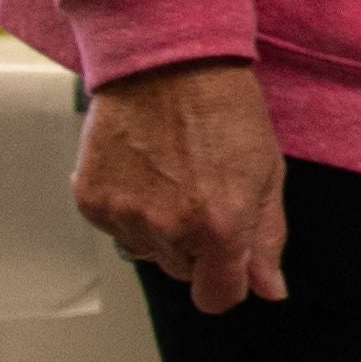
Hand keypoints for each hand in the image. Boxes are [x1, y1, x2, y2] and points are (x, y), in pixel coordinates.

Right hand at [75, 61, 285, 316]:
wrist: (166, 63)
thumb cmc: (224, 109)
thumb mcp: (267, 172)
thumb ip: (266, 239)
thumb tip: (269, 289)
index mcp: (220, 226)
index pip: (217, 298)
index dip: (227, 283)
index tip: (230, 263)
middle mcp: (168, 228)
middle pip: (182, 272)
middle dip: (197, 245)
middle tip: (204, 191)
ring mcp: (124, 216)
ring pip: (147, 251)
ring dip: (161, 229)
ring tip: (173, 175)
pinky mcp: (91, 201)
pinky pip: (115, 228)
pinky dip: (129, 209)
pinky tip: (145, 170)